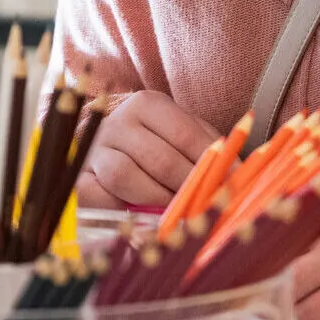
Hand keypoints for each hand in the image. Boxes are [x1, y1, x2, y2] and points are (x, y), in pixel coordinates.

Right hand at [73, 91, 219, 208]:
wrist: (103, 144)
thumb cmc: (153, 142)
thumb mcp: (181, 134)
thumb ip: (207, 149)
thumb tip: (239, 174)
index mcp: (146, 104)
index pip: (185, 135)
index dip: (211, 163)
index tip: (232, 185)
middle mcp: (117, 122)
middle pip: (159, 159)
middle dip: (188, 187)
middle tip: (207, 205)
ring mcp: (94, 150)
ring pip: (125, 176)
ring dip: (157, 200)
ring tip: (177, 210)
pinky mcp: (79, 177)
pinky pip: (100, 197)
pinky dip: (123, 210)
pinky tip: (142, 215)